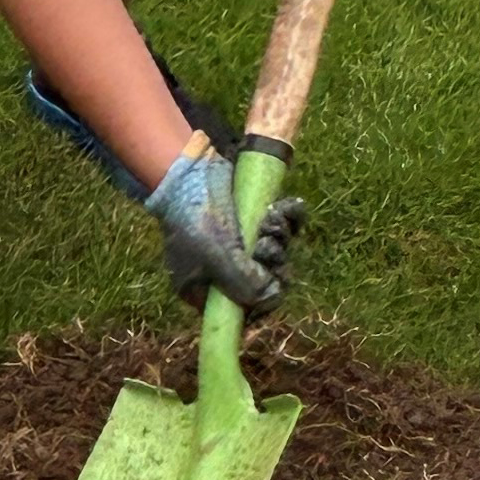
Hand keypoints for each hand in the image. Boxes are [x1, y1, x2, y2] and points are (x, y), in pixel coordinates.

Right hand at [145, 138, 303, 313]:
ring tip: (271, 219)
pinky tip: (289, 206)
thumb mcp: (219, 260)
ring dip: (281, 235)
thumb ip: (246, 286)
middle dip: (273, 260)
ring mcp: (240, 242)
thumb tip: (272, 298)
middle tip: (266, 244)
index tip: (273, 282)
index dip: (262, 299)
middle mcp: (224, 268)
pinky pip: (281, 226)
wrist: (190, 171)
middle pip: (263, 278)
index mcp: (206, 288)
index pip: (241, 307)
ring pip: (275, 250)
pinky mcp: (254, 217)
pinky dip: (289, 217)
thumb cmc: (197, 222)